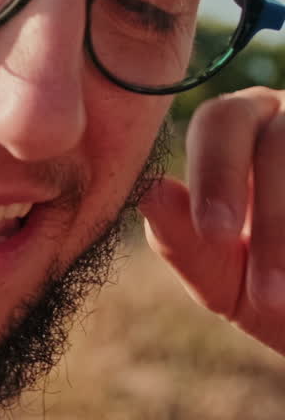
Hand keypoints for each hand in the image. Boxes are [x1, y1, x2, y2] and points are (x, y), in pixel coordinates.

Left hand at [139, 86, 284, 355]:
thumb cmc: (280, 298)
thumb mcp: (230, 284)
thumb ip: (185, 245)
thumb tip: (148, 193)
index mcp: (243, 133)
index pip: (219, 121)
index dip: (216, 173)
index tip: (215, 234)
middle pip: (281, 136)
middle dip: (272, 216)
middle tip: (265, 287)